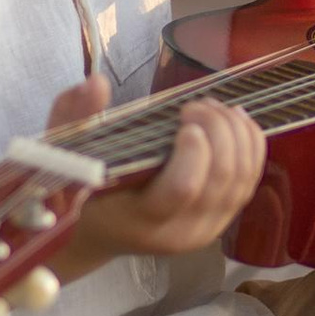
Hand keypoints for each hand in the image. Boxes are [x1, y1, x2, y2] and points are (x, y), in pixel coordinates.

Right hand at [41, 77, 264, 277]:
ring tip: (214, 108)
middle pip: (220, 180)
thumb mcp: (64, 153)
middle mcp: (179, 232)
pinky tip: (237, 121)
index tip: (184, 118)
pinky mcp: (220, 221)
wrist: (95, 232)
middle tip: (196, 105)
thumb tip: (97, 83)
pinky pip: (249, 182)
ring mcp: (204, 230)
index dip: (193, 152)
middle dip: (218, 131)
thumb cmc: (77, 190)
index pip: (182, 190)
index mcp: (139, 220)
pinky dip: (250, 147)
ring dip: (236, 134)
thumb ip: (74, 117)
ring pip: (241, 180)